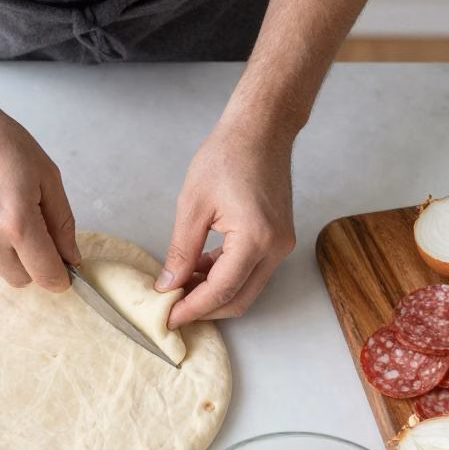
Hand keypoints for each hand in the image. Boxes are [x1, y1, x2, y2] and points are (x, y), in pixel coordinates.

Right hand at [0, 103, 79, 290]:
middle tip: (30, 229)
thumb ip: (62, 222)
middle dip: (31, 263)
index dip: (60, 276)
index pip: (46, 276)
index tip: (63, 270)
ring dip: (2, 249)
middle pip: (20, 279)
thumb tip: (71, 258)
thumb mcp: (46, 175)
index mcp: (18, 222)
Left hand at [156, 125, 295, 328]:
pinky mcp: (277, 239)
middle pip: (239, 299)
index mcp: (255, 239)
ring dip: (213, 293)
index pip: (221, 290)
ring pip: (246, 288)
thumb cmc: (227, 157)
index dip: (192, 309)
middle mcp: (275, 248)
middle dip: (204, 309)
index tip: (168, 318)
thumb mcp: (193, 205)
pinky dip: (225, 276)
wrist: (261, 131)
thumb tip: (168, 285)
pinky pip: (251, 271)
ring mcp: (280, 245)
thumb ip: (181, 250)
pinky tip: (198, 268)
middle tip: (172, 308)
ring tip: (179, 285)